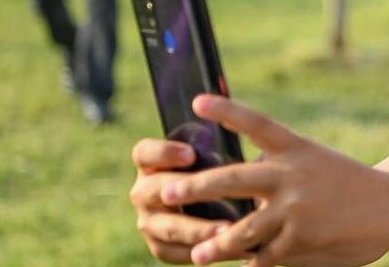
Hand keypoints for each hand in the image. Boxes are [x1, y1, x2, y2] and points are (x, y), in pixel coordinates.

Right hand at [130, 139, 229, 263]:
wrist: (220, 202)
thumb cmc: (218, 167)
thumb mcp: (214, 153)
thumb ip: (217, 148)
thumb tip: (245, 136)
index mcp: (150, 163)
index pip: (144, 153)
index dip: (164, 152)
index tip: (191, 154)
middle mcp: (143, 192)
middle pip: (153, 190)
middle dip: (185, 191)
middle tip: (215, 190)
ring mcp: (148, 221)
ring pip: (167, 226)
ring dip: (197, 230)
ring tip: (226, 230)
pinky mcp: (158, 245)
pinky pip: (173, 252)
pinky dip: (198, 251)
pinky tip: (223, 248)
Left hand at [162, 95, 388, 266]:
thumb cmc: (347, 182)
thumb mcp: (313, 161)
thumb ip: (277, 166)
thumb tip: (233, 182)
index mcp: (296, 148)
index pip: (257, 124)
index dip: (227, 110)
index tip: (199, 100)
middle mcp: (292, 174)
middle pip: (234, 178)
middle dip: (198, 187)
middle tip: (168, 193)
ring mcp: (295, 208)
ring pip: (242, 228)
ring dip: (216, 243)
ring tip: (197, 252)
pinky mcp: (301, 239)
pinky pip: (266, 254)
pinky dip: (254, 261)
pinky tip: (243, 266)